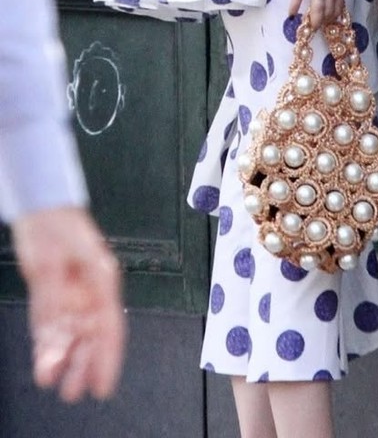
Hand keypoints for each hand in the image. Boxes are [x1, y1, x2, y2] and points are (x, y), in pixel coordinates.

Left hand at [12, 206, 125, 402]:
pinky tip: (43, 362)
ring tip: (51, 379)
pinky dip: (46, 347)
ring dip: (62, 359)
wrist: (41, 212)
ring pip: (69, 336)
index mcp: (102, 282)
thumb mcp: (72, 257)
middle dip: (83, 366)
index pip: (109, 329)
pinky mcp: (50, 296)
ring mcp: (70, 295)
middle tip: (74, 390)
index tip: (104, 383)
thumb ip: (67, 292)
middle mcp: (88, 293)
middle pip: (89, 338)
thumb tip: (69, 322)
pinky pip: (50, 328)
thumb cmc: (61, 226)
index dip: (107, 359)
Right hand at [288, 0, 345, 26]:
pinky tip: (290, 14)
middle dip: (323, 23)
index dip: (333, 19)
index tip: (326, 26)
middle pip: (329, 10)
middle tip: (315, 30)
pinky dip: (294, 6)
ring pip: (317, 6)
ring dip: (312, 20)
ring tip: (306, 28)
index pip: (339, 6)